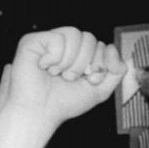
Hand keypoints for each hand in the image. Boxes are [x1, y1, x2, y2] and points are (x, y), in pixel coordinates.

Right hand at [6, 27, 125, 130]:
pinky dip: (54, 58)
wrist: (40, 113)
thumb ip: (115, 71)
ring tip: (58, 74)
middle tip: (70, 79)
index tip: (88, 80)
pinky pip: (57, 38)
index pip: (100, 45)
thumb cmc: (65, 102)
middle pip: (89, 38)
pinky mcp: (33, 40)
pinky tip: (45, 67)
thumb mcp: (100, 90)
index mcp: (80, 54)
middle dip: (85, 63)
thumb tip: (113, 48)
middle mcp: (65, 44)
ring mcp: (49, 40)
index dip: (99, 64)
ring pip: (74, 34)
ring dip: (70, 62)